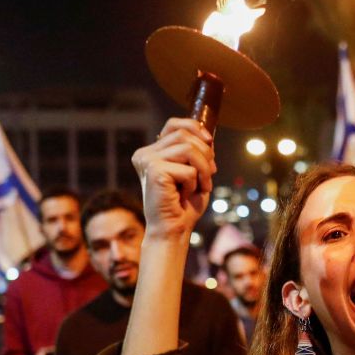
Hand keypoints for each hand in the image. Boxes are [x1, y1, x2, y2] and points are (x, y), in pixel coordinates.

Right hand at [132, 118, 215, 238]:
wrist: (173, 230)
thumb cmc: (184, 205)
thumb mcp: (195, 173)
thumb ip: (198, 153)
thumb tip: (208, 136)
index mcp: (152, 152)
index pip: (173, 124)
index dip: (194, 127)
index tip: (210, 141)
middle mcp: (145, 154)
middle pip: (184, 135)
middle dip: (206, 154)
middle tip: (208, 175)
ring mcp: (147, 161)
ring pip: (189, 149)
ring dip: (204, 169)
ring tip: (200, 186)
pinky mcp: (154, 171)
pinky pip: (189, 169)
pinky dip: (195, 183)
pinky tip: (184, 196)